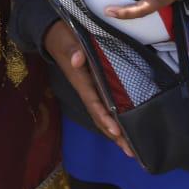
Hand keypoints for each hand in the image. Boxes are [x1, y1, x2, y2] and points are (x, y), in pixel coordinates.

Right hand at [43, 20, 133, 156]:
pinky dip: (116, 120)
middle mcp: (87, 90)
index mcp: (81, 82)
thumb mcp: (68, 41)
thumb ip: (73, 50)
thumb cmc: (64, 38)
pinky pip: (106, 107)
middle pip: (101, 117)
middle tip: (132, 152)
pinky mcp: (96, 86)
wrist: (55, 36)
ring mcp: (91, 90)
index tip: (117, 132)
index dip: (105, 118)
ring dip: (117, 133)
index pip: (94, 104)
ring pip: (104, 115)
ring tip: (133, 149)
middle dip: (115, 135)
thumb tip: (78, 60)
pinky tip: (127, 128)